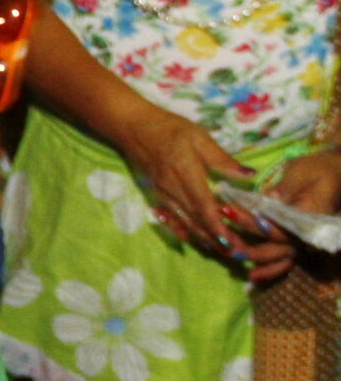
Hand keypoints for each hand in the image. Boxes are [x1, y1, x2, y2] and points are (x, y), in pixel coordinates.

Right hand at [114, 106, 262, 258]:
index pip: (204, 206)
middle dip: (215, 238)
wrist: (132, 127)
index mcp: (185, 173)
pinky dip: (180, 229)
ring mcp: (162, 193)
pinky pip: (169, 216)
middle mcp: (172, 189)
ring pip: (184, 221)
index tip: (232, 241)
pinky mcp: (155, 193)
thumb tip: (249, 176)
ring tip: (220, 250)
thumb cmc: (169, 128)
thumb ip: (222, 160)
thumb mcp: (199, 137)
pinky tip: (189, 239)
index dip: (218, 226)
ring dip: (202, 237)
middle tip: (235, 253)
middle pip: (196, 219)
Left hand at [239, 150, 340, 280]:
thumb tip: (270, 197)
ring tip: (233, 260)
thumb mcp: (302, 171)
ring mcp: (304, 240)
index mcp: (311, 215)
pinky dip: (270, 269)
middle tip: (221, 242)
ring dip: (258, 262)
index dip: (251, 222)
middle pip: (277, 245)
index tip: (227, 212)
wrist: (333, 175)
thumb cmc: (316, 170)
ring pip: (281, 257)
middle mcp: (309, 233)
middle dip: (248, 246)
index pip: (279, 225)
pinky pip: (285, 259)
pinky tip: (253, 276)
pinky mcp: (297, 241)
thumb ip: (287, 186)